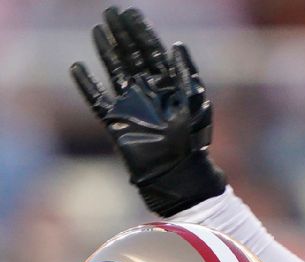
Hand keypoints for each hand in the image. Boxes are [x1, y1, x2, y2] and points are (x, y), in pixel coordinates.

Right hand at [71, 6, 224, 216]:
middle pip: (131, 55)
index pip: (152, 52)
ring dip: (106, 50)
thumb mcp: (196, 101)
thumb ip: (185, 72)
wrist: (177, 172)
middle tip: (110, 12)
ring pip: (115, 71)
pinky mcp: (115, 121)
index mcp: (169, 85)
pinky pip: (96, 99)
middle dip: (122, 34)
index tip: (131, 12)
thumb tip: (176, 44)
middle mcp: (148, 92)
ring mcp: (130, 105)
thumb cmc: (193, 140)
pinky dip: (86, 84)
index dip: (141, 31)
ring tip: (98, 30)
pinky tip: (78, 68)